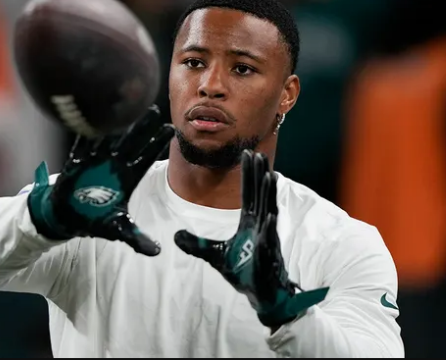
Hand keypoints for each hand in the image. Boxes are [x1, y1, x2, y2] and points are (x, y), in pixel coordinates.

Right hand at [27, 105, 174, 255]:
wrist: (67, 218)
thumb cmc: (95, 220)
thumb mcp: (117, 230)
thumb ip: (136, 238)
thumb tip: (156, 252)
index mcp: (127, 178)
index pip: (146, 157)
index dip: (156, 144)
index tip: (170, 129)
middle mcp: (114, 165)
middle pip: (132, 142)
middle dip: (143, 127)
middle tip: (156, 110)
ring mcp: (96, 162)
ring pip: (110, 139)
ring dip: (118, 126)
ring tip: (128, 108)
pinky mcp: (77, 163)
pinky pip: (83, 147)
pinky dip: (88, 136)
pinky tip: (95, 122)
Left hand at [174, 150, 329, 327]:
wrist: (261, 293)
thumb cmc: (244, 272)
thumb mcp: (214, 255)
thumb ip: (196, 244)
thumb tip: (175, 235)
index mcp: (249, 223)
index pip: (248, 194)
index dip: (248, 174)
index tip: (247, 154)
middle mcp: (260, 225)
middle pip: (259, 195)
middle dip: (259, 174)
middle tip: (258, 153)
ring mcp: (267, 238)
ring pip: (268, 210)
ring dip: (268, 193)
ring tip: (268, 175)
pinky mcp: (269, 254)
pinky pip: (269, 239)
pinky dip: (270, 227)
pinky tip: (270, 215)